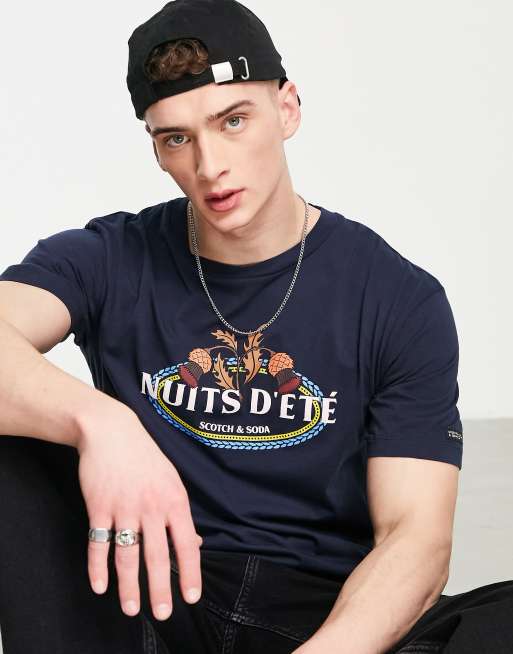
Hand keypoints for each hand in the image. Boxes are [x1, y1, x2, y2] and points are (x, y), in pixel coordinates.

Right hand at [76, 403, 201, 620]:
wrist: (111, 431)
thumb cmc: (145, 456)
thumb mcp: (172, 480)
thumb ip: (181, 514)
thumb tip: (197, 544)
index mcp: (175, 500)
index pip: (187, 544)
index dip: (191, 572)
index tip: (191, 597)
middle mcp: (152, 507)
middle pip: (158, 556)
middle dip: (161, 589)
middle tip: (162, 614)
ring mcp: (124, 507)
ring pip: (127, 555)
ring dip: (128, 585)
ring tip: (131, 608)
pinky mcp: (99, 507)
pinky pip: (98, 543)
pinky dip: (97, 567)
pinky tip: (100, 586)